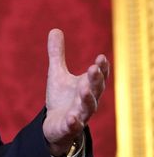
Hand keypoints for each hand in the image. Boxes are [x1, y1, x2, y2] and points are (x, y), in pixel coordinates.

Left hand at [42, 29, 109, 156]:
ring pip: (87, 108)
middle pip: (95, 90)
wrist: (56, 125)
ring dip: (87, 98)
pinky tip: (72, 118)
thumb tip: (55, 29)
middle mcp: (87, 101)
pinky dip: (74, 122)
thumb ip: (57, 54)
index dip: (101, 68)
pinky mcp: (69, 128)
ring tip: (83, 89)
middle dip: (95, 80)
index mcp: (87, 87)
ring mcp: (80, 115)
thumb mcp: (57, 74)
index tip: (101, 57)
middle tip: (94, 68)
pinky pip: (74, 126)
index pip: (98, 77)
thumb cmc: (61, 98)